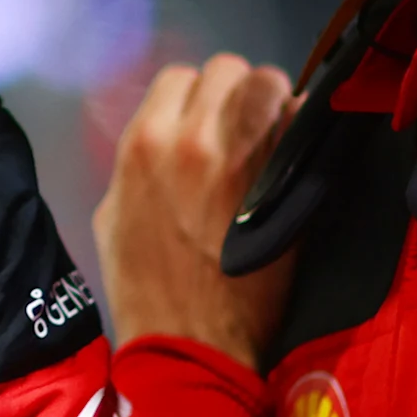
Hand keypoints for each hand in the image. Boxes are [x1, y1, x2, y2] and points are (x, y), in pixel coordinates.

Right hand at [94, 53, 297, 366]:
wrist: (188, 347)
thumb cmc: (142, 288)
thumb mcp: (112, 216)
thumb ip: (137, 164)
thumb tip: (163, 136)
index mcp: (143, 143)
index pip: (180, 76)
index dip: (196, 97)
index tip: (207, 122)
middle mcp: (194, 138)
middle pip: (229, 69)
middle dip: (238, 93)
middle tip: (245, 127)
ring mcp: (244, 158)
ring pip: (272, 84)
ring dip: (274, 105)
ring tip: (273, 138)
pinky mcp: (286, 182)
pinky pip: (303, 125)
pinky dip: (303, 130)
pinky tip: (295, 156)